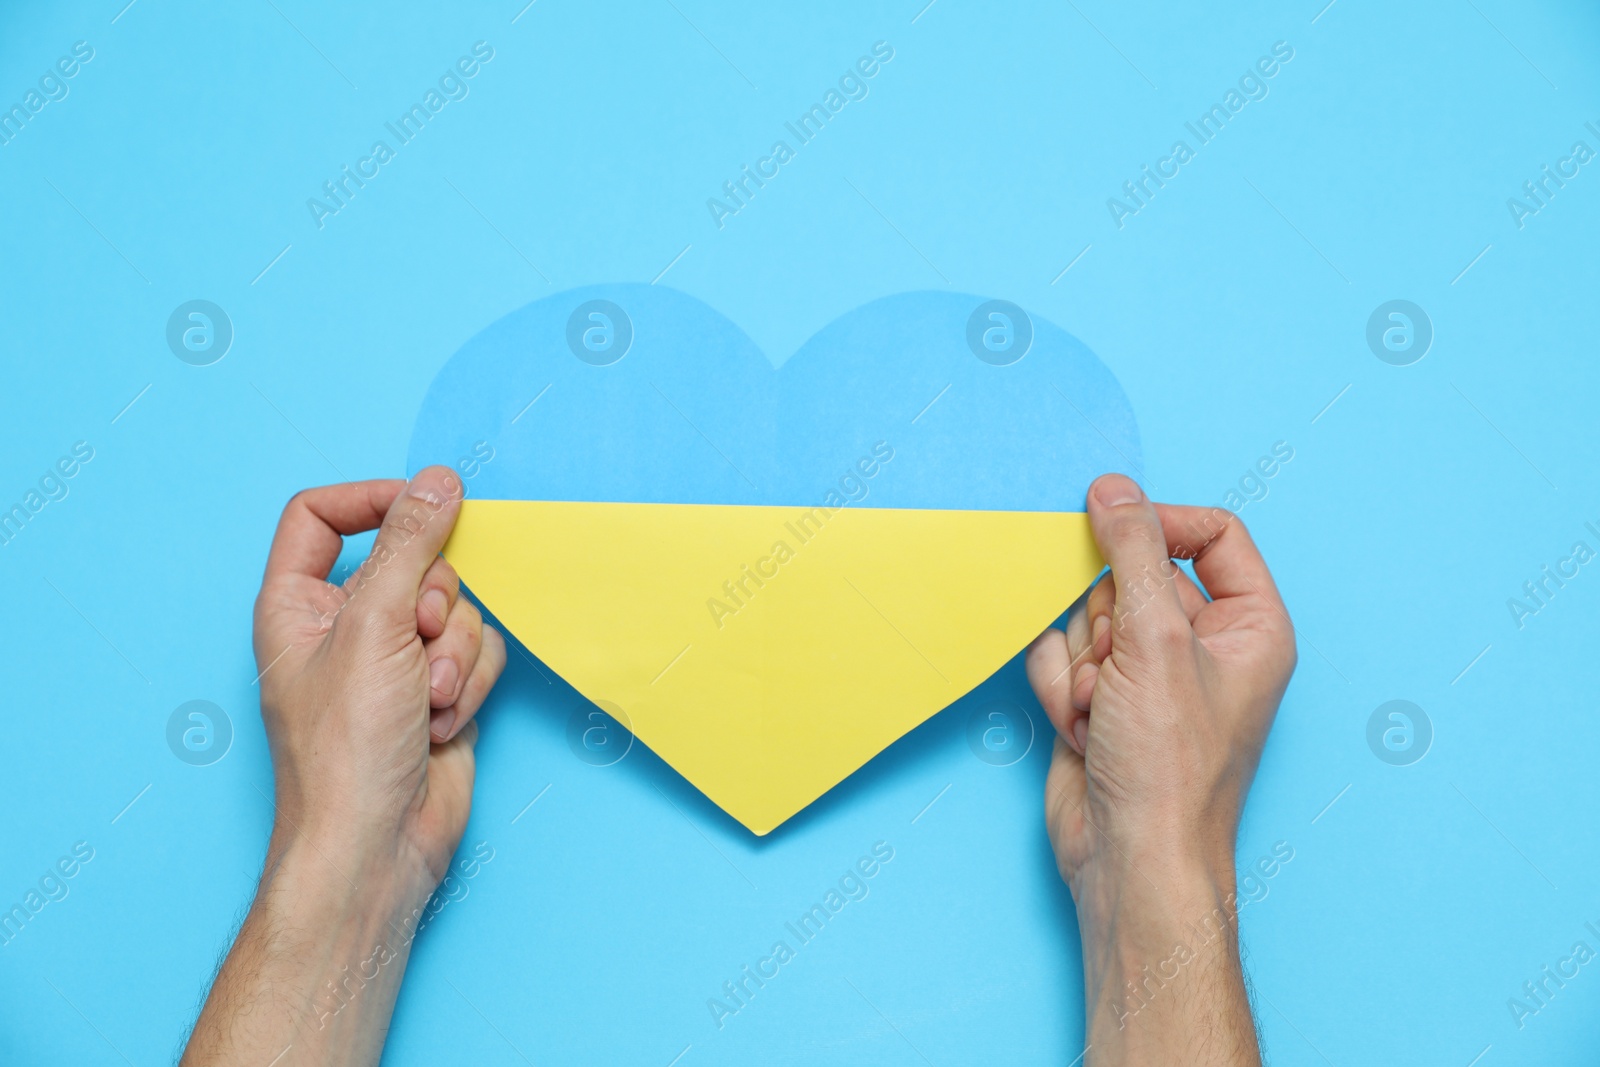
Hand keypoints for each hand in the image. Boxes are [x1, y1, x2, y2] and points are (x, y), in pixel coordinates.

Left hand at [252, 466, 505, 880]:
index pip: (322, 516)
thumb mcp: (376, 628)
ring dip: (456, 656)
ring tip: (428, 702)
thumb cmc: (346, 751)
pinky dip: (471, 686)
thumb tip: (439, 482)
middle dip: (437, 604)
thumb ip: (413, 546)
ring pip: (459, 610)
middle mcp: (346, 626)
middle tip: (424, 639)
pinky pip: (480, 653)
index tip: (426, 504)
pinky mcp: (441, 691)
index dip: (374, 501)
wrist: (377, 846)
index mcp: (297, 604)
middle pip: (414, 562)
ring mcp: (396, 661)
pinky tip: (443, 725)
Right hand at [1025, 474, 1295, 1063]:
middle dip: (1107, 620)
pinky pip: (1060, 653)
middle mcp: (1203, 644)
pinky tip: (1080, 729)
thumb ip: (1130, 552)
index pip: (1211, 534)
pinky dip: (1059, 687)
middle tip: (1120, 666)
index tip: (1110, 529)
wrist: (1129, 860)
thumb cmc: (1170, 769)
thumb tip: (1111, 488)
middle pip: (1131, 574)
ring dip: (1079, 660)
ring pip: (1086, 613)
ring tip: (1101, 710)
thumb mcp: (1154, 642)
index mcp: (1250, 625)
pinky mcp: (1101, 697)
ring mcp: (1148, 672)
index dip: (1158, 525)